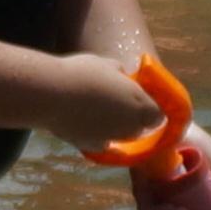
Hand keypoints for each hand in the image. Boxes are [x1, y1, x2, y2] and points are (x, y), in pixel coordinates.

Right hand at [32, 52, 171, 158]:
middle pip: (139, 128)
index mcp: (141, 106)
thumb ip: (120, 73)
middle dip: (134, 119)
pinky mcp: (90, 145)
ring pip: (120, 137)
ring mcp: (111, 139)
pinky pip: (101, 145)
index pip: (158, 116)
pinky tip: (90, 130)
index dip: (151, 109)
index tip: (142, 100)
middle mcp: (130, 127)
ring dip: (117, 129)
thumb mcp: (107, 64)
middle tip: (120, 104)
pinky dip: (99, 139)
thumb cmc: (84, 74)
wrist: (53, 95)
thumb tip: (121, 75)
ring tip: (101, 114)